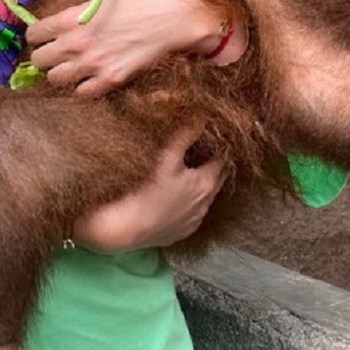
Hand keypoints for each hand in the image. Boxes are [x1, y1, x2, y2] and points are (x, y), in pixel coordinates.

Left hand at [27, 0, 248, 96]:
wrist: (170, 16)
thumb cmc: (136, 2)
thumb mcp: (98, 1)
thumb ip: (74, 16)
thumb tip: (56, 28)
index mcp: (70, 18)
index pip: (33, 34)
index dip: (37, 37)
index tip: (43, 38)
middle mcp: (76, 43)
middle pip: (39, 60)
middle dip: (45, 57)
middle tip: (55, 55)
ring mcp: (92, 64)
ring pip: (55, 79)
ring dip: (61, 73)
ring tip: (72, 67)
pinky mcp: (110, 79)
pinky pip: (81, 93)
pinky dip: (83, 87)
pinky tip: (91, 78)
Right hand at [72, 125, 228, 250]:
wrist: (125, 229)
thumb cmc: (146, 190)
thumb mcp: (166, 157)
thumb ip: (185, 135)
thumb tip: (201, 116)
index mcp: (206, 183)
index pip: (224, 160)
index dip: (221, 146)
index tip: (216, 135)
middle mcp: (205, 204)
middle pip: (218, 179)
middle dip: (215, 164)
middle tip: (207, 149)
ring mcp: (194, 221)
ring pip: (205, 198)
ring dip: (202, 184)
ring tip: (191, 171)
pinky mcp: (181, 232)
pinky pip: (192, 213)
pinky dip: (190, 202)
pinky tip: (177, 196)